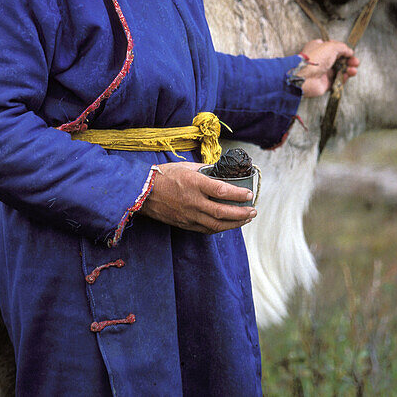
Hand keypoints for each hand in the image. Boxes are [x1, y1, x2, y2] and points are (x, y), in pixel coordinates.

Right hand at [139, 162, 255, 233]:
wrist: (143, 193)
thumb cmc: (164, 176)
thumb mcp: (186, 167)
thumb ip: (204, 170)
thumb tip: (220, 171)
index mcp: (194, 184)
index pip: (222, 191)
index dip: (238, 194)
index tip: (249, 194)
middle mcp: (193, 202)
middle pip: (222, 212)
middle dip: (241, 213)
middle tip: (253, 211)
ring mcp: (189, 216)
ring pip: (216, 225)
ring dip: (235, 224)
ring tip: (246, 219)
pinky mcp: (185, 224)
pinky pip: (206, 229)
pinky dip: (220, 228)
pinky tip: (229, 224)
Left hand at [296, 39, 359, 97]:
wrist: (305, 77)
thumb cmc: (315, 58)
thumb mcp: (331, 46)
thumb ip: (342, 47)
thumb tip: (350, 51)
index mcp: (319, 48)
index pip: (334, 48)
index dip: (343, 50)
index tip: (350, 52)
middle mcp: (321, 60)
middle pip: (339, 60)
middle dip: (349, 60)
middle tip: (355, 62)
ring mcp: (323, 72)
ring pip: (339, 70)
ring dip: (348, 69)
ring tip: (353, 69)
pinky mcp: (325, 83)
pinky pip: (337, 80)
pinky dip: (344, 78)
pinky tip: (348, 75)